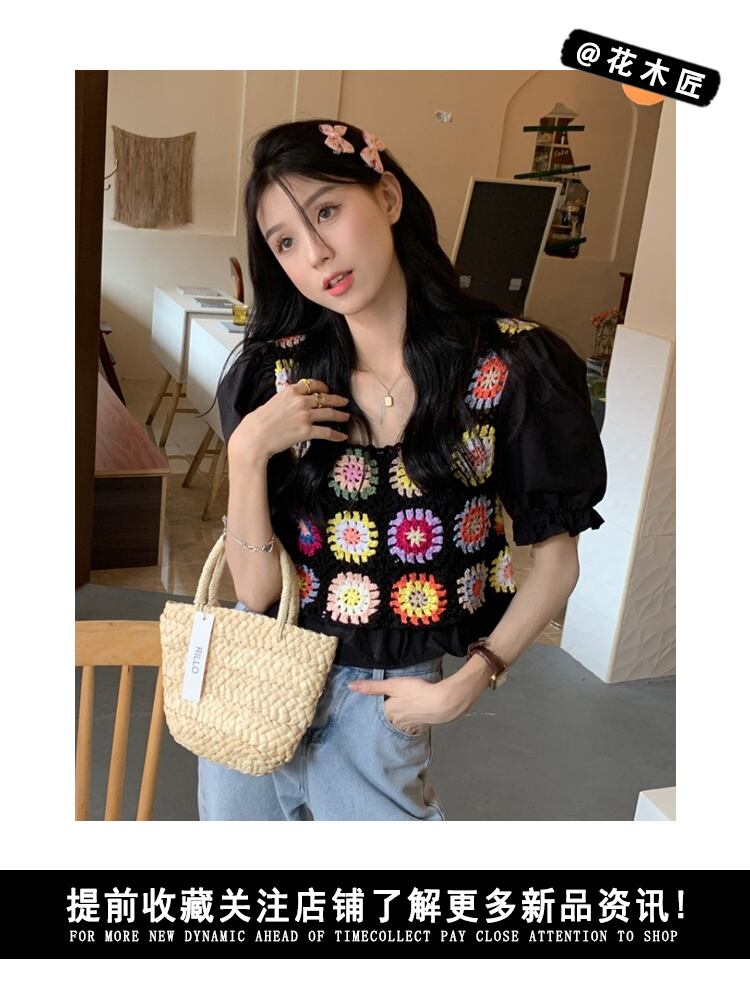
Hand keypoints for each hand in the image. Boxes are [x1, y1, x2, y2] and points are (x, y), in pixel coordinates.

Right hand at [228, 378, 349, 467]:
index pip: (312, 384)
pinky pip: (327, 432)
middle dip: (337, 400)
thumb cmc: (259, 421)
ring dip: (340, 415)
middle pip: (325, 398)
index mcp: (291, 390)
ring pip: (329, 413)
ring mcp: (305, 415)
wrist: (255, 436)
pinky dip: (337, 435)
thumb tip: (293, 401)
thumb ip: (286, 399)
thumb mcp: (273, 402)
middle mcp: (300, 401)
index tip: (327, 390)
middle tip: (345, 402)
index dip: (323, 387)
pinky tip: (342, 436)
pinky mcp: (307, 431)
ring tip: (346, 416)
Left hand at [347, 676, 464, 735]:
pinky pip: (413, 724)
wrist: (443, 703)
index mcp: (389, 712)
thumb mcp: (393, 685)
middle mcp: (397, 722)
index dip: (378, 705)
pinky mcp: (423, 725)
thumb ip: (372, 687)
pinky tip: (416, 714)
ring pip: (400, 722)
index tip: (377, 702)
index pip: (378, 710)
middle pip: (389, 718)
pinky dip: (413, 720)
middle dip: (389, 713)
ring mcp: (410, 725)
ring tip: (403, 710)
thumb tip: (351, 686)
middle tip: (390, 706)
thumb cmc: (418, 692)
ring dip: (400, 718)